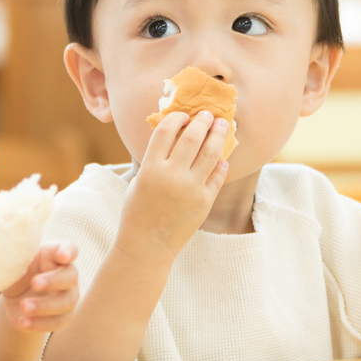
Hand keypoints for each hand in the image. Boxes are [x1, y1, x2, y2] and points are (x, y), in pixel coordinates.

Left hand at [2, 242, 79, 332]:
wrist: (15, 297)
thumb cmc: (17, 271)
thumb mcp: (12, 262)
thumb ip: (13, 257)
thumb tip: (5, 254)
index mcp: (54, 254)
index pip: (69, 248)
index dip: (68, 252)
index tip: (62, 256)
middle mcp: (66, 274)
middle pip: (70, 276)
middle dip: (53, 280)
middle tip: (34, 283)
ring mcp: (68, 297)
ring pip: (65, 302)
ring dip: (44, 305)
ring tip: (23, 306)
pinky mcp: (62, 317)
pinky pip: (56, 322)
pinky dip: (39, 323)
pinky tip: (23, 322)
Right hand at [117, 111, 229, 262]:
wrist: (147, 246)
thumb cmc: (137, 211)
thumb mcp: (139, 180)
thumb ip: (155, 158)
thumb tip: (174, 134)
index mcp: (150, 168)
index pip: (166, 130)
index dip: (176, 118)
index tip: (183, 115)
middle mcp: (172, 176)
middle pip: (192, 137)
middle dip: (202, 121)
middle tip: (209, 114)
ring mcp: (191, 189)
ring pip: (210, 153)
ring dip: (218, 135)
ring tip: (222, 125)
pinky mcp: (204, 202)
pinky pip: (217, 176)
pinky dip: (221, 164)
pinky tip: (223, 157)